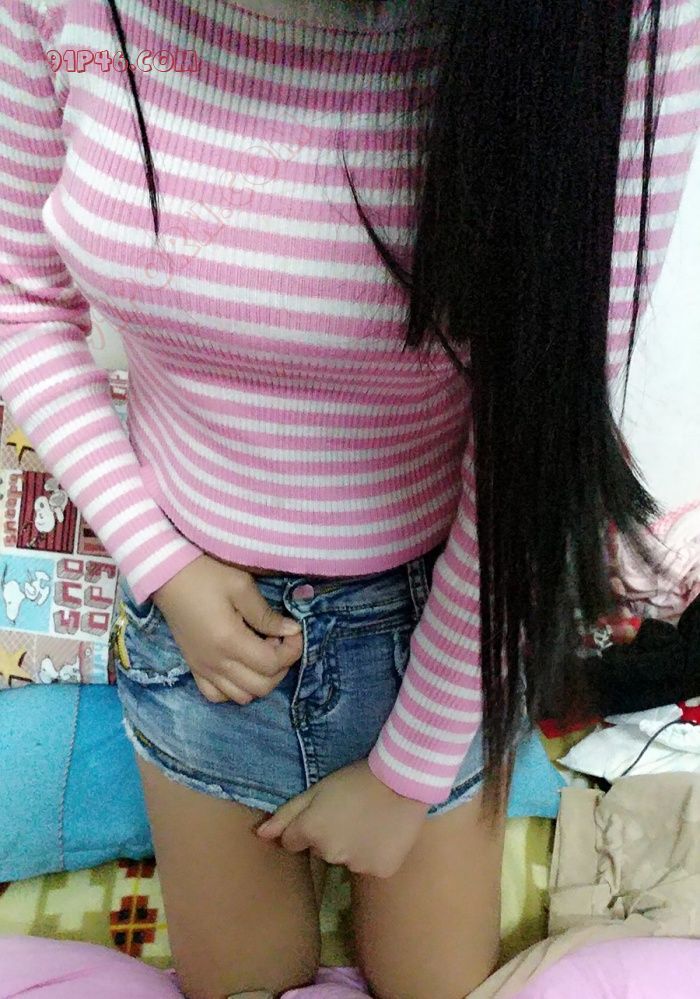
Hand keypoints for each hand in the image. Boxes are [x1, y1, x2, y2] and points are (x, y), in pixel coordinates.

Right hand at [151, 553, 302, 704]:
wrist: (167, 576)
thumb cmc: (206, 576)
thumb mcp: (241, 587)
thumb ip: (267, 614)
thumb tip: (292, 631)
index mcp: (229, 641)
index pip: (272, 664)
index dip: (292, 651)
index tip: (294, 631)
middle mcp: (216, 663)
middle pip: (262, 686)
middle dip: (281, 667)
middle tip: (278, 640)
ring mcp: (203, 669)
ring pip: (242, 697)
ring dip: (261, 679)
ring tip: (260, 652)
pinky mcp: (194, 669)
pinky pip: (217, 696)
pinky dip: (235, 689)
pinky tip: (240, 667)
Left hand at [255, 758, 429, 878]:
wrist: (402, 780)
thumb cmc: (356, 779)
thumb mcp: (317, 789)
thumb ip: (287, 814)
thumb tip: (259, 835)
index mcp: (311, 831)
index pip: (292, 842)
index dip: (308, 826)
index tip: (326, 812)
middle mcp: (329, 853)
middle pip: (320, 851)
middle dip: (329, 835)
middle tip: (350, 812)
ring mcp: (355, 865)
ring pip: (345, 859)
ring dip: (352, 846)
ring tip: (369, 821)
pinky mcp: (379, 871)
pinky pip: (369, 866)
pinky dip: (374, 854)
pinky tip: (383, 834)